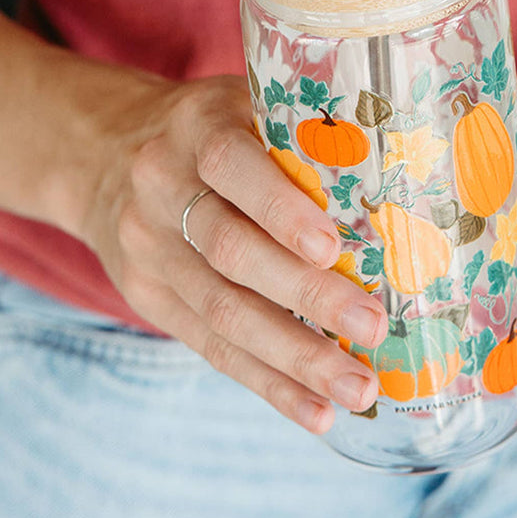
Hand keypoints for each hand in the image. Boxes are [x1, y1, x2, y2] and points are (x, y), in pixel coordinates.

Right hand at [78, 72, 387, 432]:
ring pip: (223, 312)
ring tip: (358, 388)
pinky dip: (268, 384)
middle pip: (231, 251)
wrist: (105, 157)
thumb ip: (302, 133)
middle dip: (306, 295)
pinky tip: (316, 412)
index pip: (231, 165)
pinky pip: (210, 348)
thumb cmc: (213, 129)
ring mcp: (149, 249)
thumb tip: (411, 176)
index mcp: (195, 127)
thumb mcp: (245, 105)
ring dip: (295, 358)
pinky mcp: (149, 298)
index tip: (331, 247)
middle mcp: (161, 188)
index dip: (279, 208)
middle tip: (373, 326)